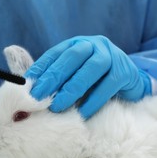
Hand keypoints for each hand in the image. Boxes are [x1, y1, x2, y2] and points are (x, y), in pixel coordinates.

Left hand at [25, 35, 150, 118]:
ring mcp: (111, 55)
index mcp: (76, 44)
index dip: (40, 68)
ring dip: (71, 89)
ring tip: (56, 106)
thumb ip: (56, 79)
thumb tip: (29, 90)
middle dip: (52, 78)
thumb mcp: (74, 75)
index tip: (26, 85)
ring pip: (89, 70)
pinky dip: (93, 101)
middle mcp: (93, 45)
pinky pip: (107, 86)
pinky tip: (82, 113)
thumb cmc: (95, 80)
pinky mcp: (124, 71)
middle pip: (71, 58)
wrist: (130, 81)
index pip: (55, 53)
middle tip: (37, 96)